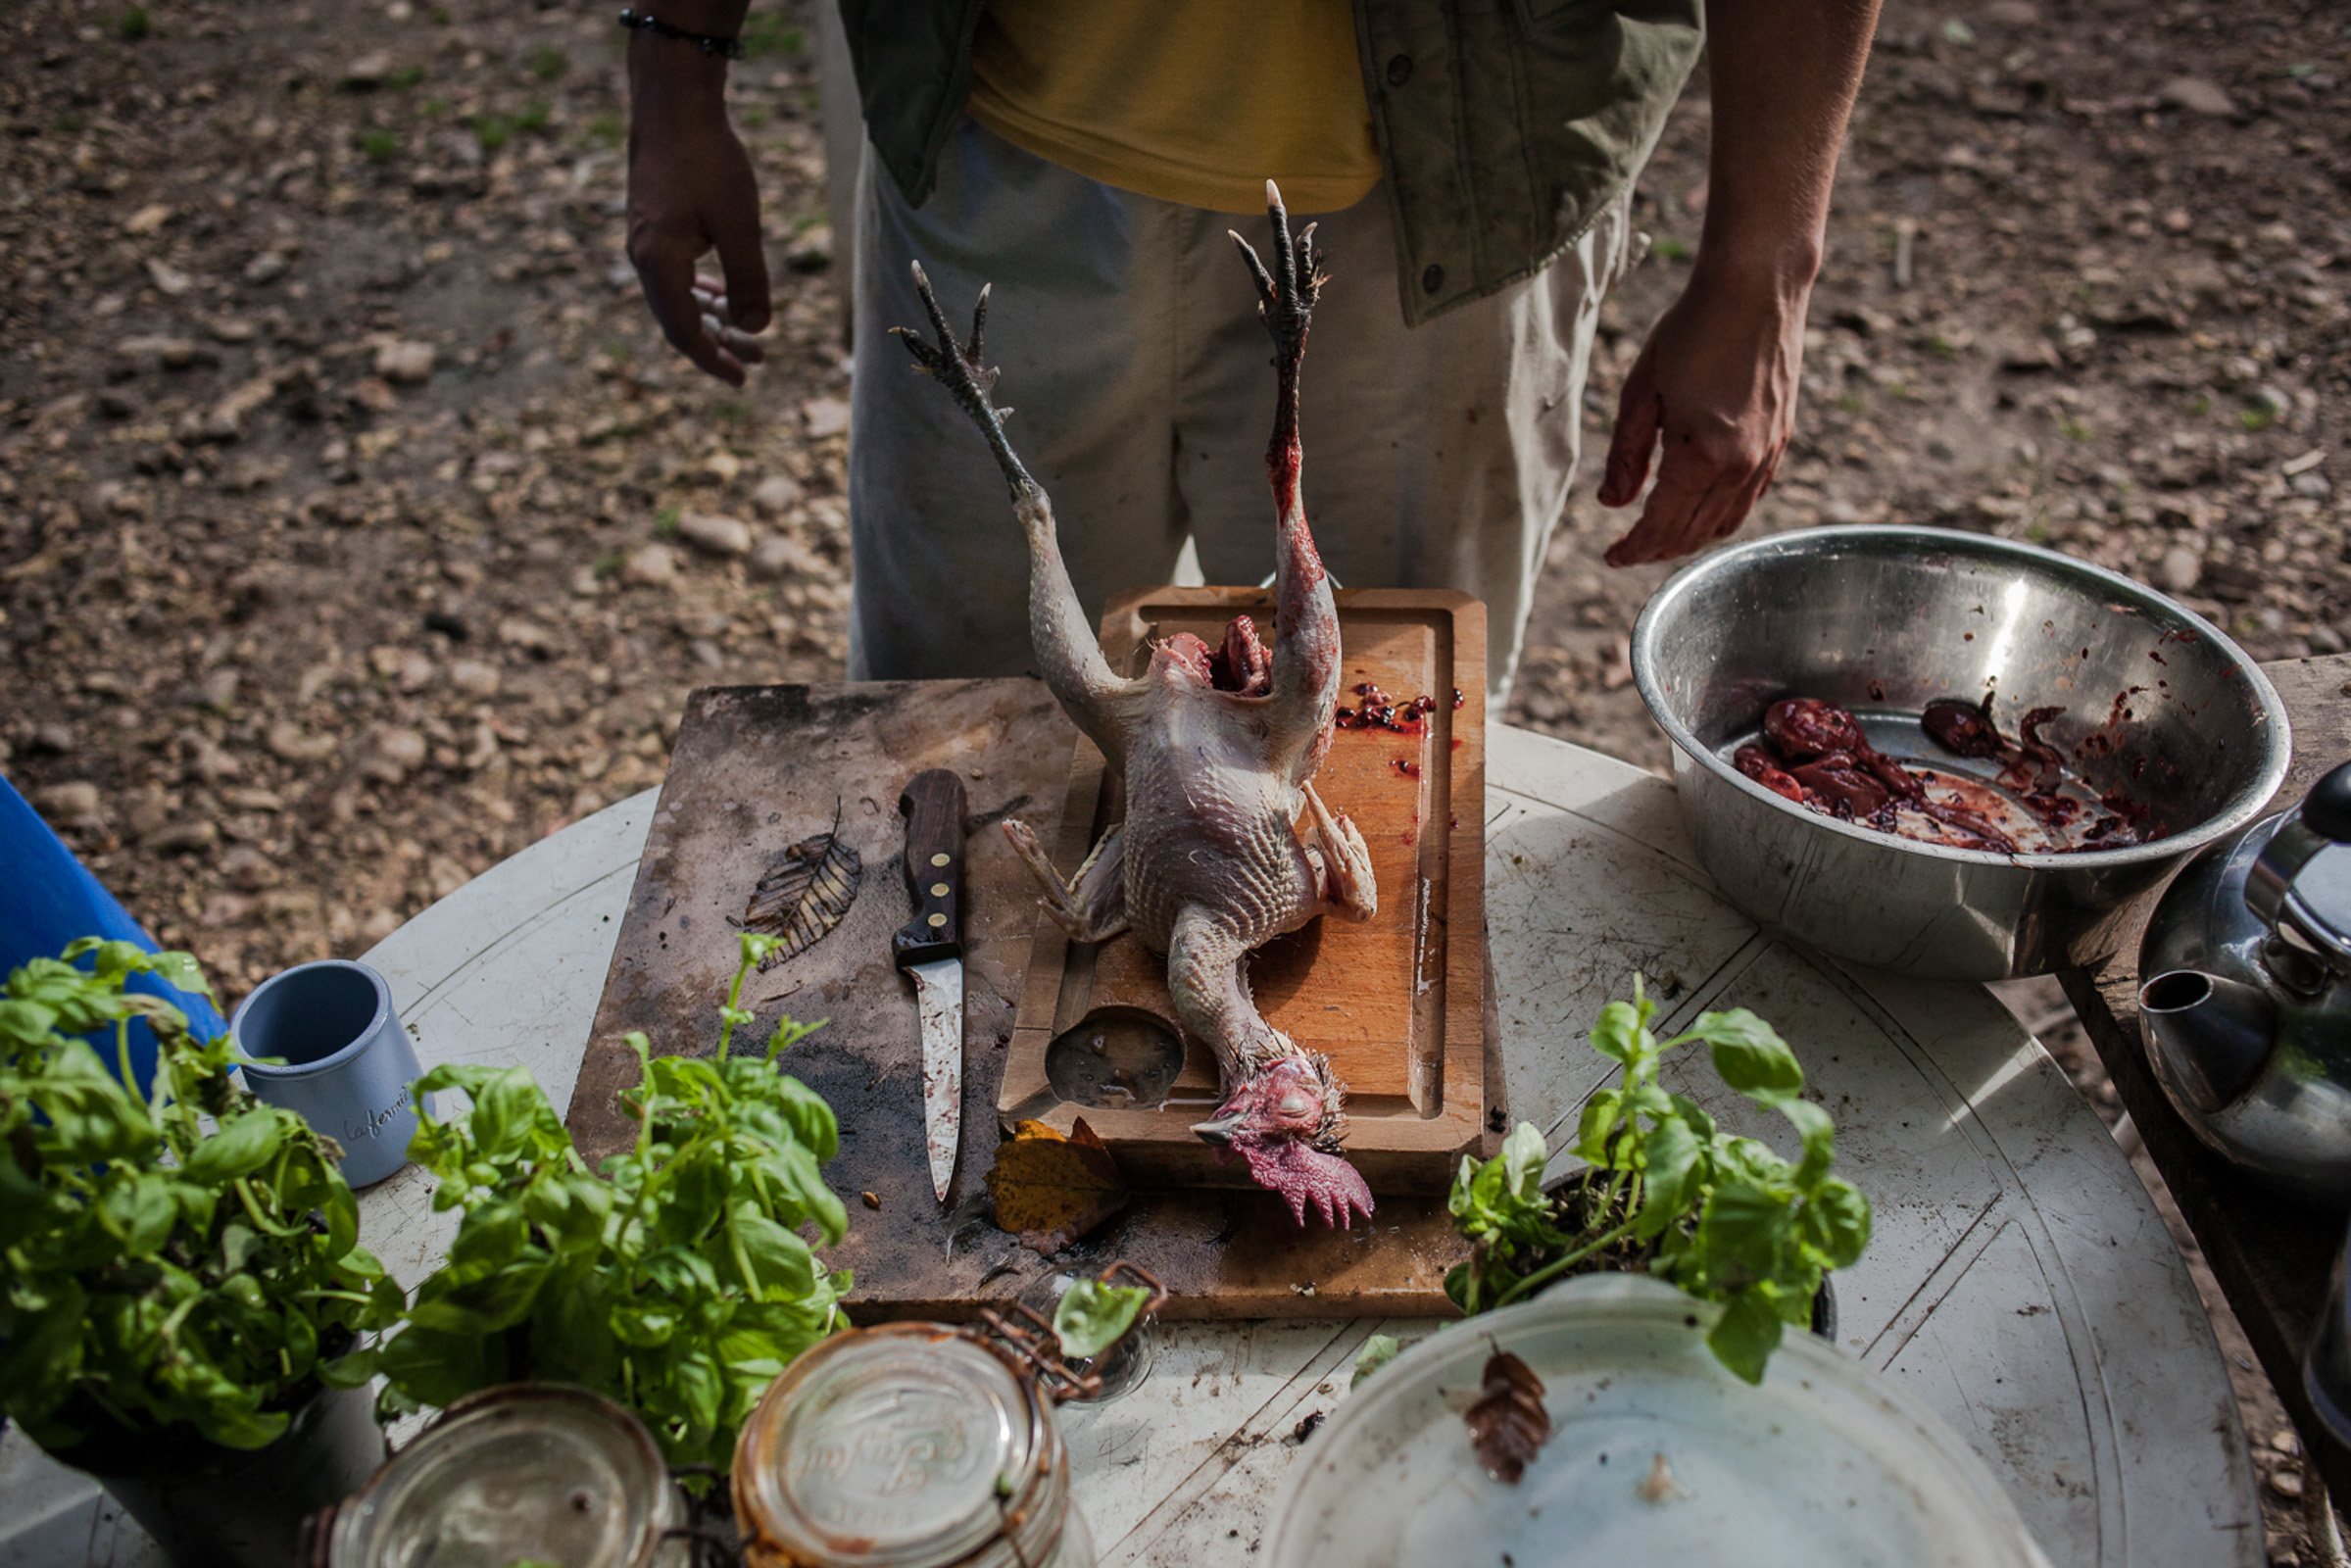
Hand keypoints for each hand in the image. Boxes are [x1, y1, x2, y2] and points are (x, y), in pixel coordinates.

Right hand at [626, 66, 769, 385]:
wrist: (673, 105)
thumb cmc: (707, 159)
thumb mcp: (740, 223)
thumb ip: (748, 279)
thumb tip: (754, 328)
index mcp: (658, 263)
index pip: (683, 332)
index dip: (712, 360)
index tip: (742, 379)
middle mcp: (644, 258)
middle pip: (679, 320)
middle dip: (718, 344)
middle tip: (757, 361)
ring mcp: (646, 243)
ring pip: (678, 298)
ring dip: (713, 318)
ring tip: (749, 333)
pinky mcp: (654, 227)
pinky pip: (675, 275)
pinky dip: (701, 292)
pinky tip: (721, 296)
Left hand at [1597, 264, 1807, 566]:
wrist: (1757, 287)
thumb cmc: (1691, 330)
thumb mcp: (1640, 391)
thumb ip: (1625, 456)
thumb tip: (1612, 505)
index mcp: (1701, 455)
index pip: (1662, 525)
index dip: (1633, 549)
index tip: (1610, 558)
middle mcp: (1741, 465)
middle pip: (1693, 533)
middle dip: (1657, 550)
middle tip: (1628, 550)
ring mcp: (1768, 455)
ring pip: (1725, 523)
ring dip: (1689, 538)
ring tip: (1658, 536)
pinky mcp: (1782, 441)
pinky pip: (1749, 499)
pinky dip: (1720, 515)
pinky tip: (1698, 508)